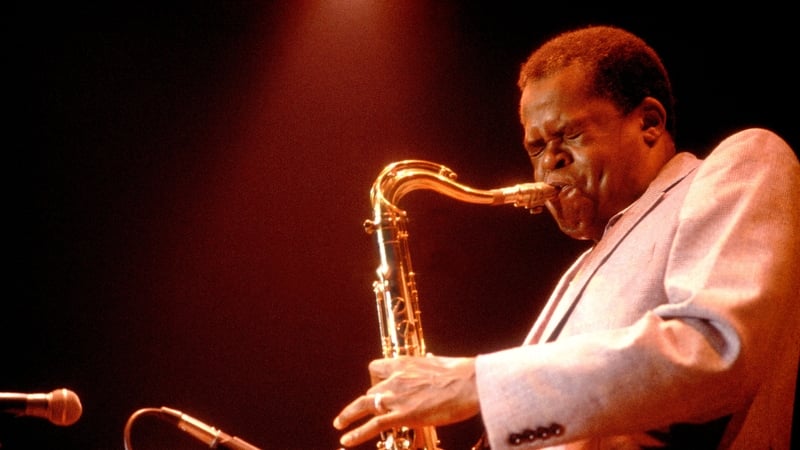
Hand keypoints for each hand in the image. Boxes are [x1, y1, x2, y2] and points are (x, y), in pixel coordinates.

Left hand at [333, 355, 479, 447]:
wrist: (469, 383)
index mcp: (404, 363)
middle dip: (370, 403)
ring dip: (349, 415)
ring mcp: (396, 397)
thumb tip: (434, 370)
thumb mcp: (439, 365)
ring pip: (364, 405)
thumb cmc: (461, 374)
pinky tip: (346, 440)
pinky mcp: (402, 415)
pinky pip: (372, 425)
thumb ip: (428, 370)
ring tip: (339, 424)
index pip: (376, 367)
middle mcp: (395, 378)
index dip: (374, 379)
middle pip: (371, 391)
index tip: (377, 387)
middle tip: (368, 412)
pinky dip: (357, 433)